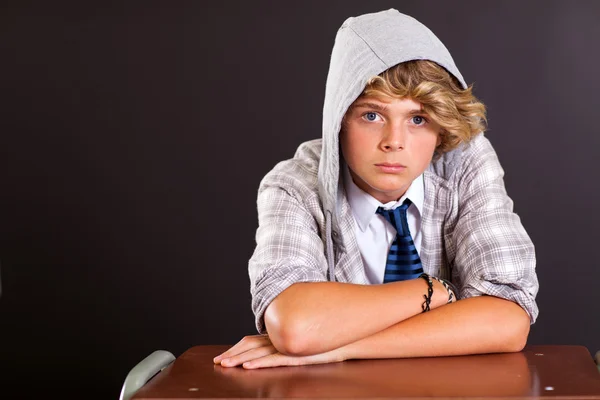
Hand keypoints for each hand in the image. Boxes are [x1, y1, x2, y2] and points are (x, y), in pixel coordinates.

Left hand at [213, 334, 345, 368]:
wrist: (345, 336)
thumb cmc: (326, 340)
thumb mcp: (303, 340)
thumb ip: (290, 340)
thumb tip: (281, 345)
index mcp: (279, 335)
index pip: (253, 340)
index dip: (237, 347)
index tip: (224, 354)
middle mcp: (280, 338)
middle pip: (250, 345)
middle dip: (232, 354)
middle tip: (217, 361)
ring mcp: (286, 345)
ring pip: (257, 352)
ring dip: (240, 359)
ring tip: (225, 365)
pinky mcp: (295, 353)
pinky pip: (273, 359)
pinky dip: (259, 363)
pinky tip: (248, 366)